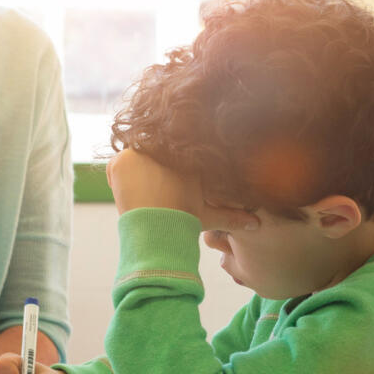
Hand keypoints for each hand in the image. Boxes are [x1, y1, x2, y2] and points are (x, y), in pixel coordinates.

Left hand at [106, 150, 259, 231]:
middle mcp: (166, 147)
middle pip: (154, 154)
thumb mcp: (210, 216)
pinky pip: (117, 167)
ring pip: (135, 159)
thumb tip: (257, 225)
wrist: (158, 227)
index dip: (171, 166)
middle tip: (155, 194)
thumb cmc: (185, 221)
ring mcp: (142, 150)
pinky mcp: (122, 159)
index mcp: (189, 156)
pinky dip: (120, 179)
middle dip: (154, 170)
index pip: (177, 151)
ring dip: (136, 174)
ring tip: (144, 196)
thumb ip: (232, 215)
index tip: (169, 182)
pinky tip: (131, 193)